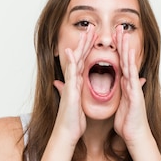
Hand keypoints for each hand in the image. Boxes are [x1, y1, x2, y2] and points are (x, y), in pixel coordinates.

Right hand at [53, 26, 95, 144]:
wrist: (67, 132)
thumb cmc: (73, 121)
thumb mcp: (78, 104)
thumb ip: (75, 93)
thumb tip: (70, 88)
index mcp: (78, 83)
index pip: (84, 62)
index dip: (89, 49)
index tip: (94, 37)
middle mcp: (73, 81)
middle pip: (80, 57)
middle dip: (86, 42)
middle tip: (91, 28)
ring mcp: (70, 85)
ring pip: (76, 61)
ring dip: (80, 47)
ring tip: (86, 33)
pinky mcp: (70, 91)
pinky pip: (71, 74)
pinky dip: (72, 63)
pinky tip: (72, 52)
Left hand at [114, 27, 149, 145]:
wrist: (135, 135)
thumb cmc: (127, 123)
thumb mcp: (119, 106)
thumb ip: (120, 95)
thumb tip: (119, 89)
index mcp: (125, 86)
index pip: (120, 64)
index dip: (116, 51)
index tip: (113, 38)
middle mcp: (131, 83)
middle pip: (125, 60)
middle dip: (122, 44)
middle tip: (118, 28)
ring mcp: (134, 87)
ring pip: (129, 64)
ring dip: (127, 48)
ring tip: (124, 34)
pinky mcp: (135, 93)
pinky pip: (132, 76)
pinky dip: (130, 64)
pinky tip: (128, 54)